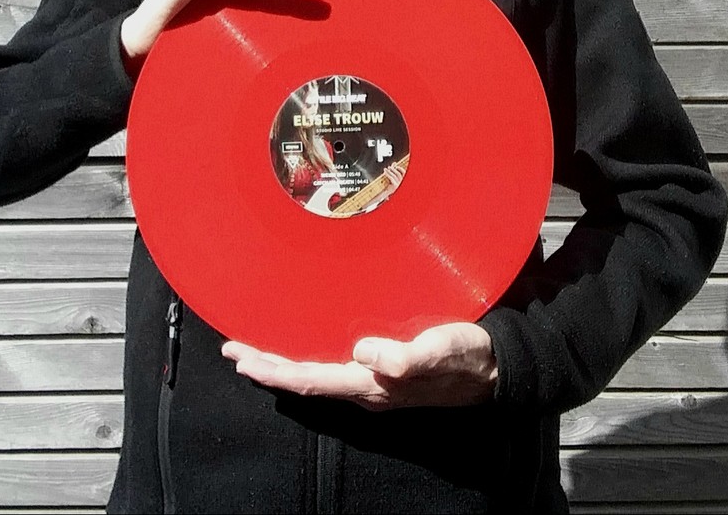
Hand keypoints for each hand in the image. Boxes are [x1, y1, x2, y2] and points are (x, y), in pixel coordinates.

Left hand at [222, 322, 497, 410]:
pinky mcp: (382, 367)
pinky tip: (299, 342)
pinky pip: (331, 364)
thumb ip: (406, 356)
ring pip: (314, 372)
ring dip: (281, 360)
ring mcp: (373, 378)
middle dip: (266, 365)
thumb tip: (364, 352)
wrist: (496, 367)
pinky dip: (305, 353)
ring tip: (252, 348)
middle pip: (304, 378)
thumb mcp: (442, 350)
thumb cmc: (469, 356)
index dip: (274, 370)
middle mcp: (366, 385)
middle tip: (231, 349)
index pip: (310, 378)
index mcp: (373, 384)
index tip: (242, 358)